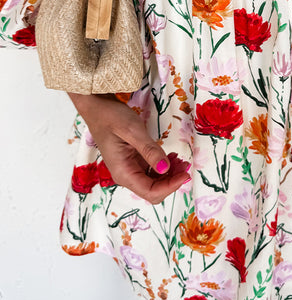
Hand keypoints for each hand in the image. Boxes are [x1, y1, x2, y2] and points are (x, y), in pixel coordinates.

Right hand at [68, 93, 190, 203]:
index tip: (185, 173)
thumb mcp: (133, 131)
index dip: (170, 186)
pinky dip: (164, 167)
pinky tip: (171, 157)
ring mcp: (129, 170)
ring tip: (180, 159)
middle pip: (154, 191)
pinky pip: (151, 172)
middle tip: (185, 164)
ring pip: (154, 183)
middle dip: (172, 181)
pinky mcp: (133, 163)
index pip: (151, 192)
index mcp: (123, 172)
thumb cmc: (111, 117)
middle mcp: (126, 176)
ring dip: (170, 175)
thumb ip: (150, 150)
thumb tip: (165, 169)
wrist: (97, 108)